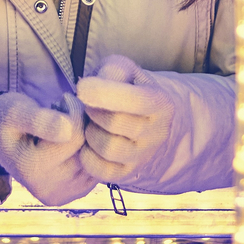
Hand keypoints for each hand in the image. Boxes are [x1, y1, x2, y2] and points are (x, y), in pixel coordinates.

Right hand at [0, 92, 98, 205]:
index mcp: (31, 169)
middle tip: (66, 112)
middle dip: (83, 123)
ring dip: (88, 137)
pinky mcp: (76, 193)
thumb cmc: (9, 118)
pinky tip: (74, 143)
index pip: (74, 134)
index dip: (74, 109)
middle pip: (87, 147)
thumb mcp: (15, 111)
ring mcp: (63, 194)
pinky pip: (98, 166)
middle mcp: (47, 189)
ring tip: (68, 127)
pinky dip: (91, 151)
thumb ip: (39, 119)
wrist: (3, 140)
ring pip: (96, 157)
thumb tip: (67, 131)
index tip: (62, 100)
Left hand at [76, 55, 173, 184]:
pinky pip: (100, 170)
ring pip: (107, 148)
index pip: (135, 100)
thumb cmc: (127, 88)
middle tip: (87, 104)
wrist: (142, 119)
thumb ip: (112, 71)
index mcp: (161, 104)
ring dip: (90, 133)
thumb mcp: (124, 70)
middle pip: (115, 123)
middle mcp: (158, 133)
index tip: (82, 87)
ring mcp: (143, 157)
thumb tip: (88, 89)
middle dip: (93, 111)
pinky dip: (87, 155)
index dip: (104, 93)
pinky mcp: (127, 173)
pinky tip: (88, 142)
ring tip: (90, 123)